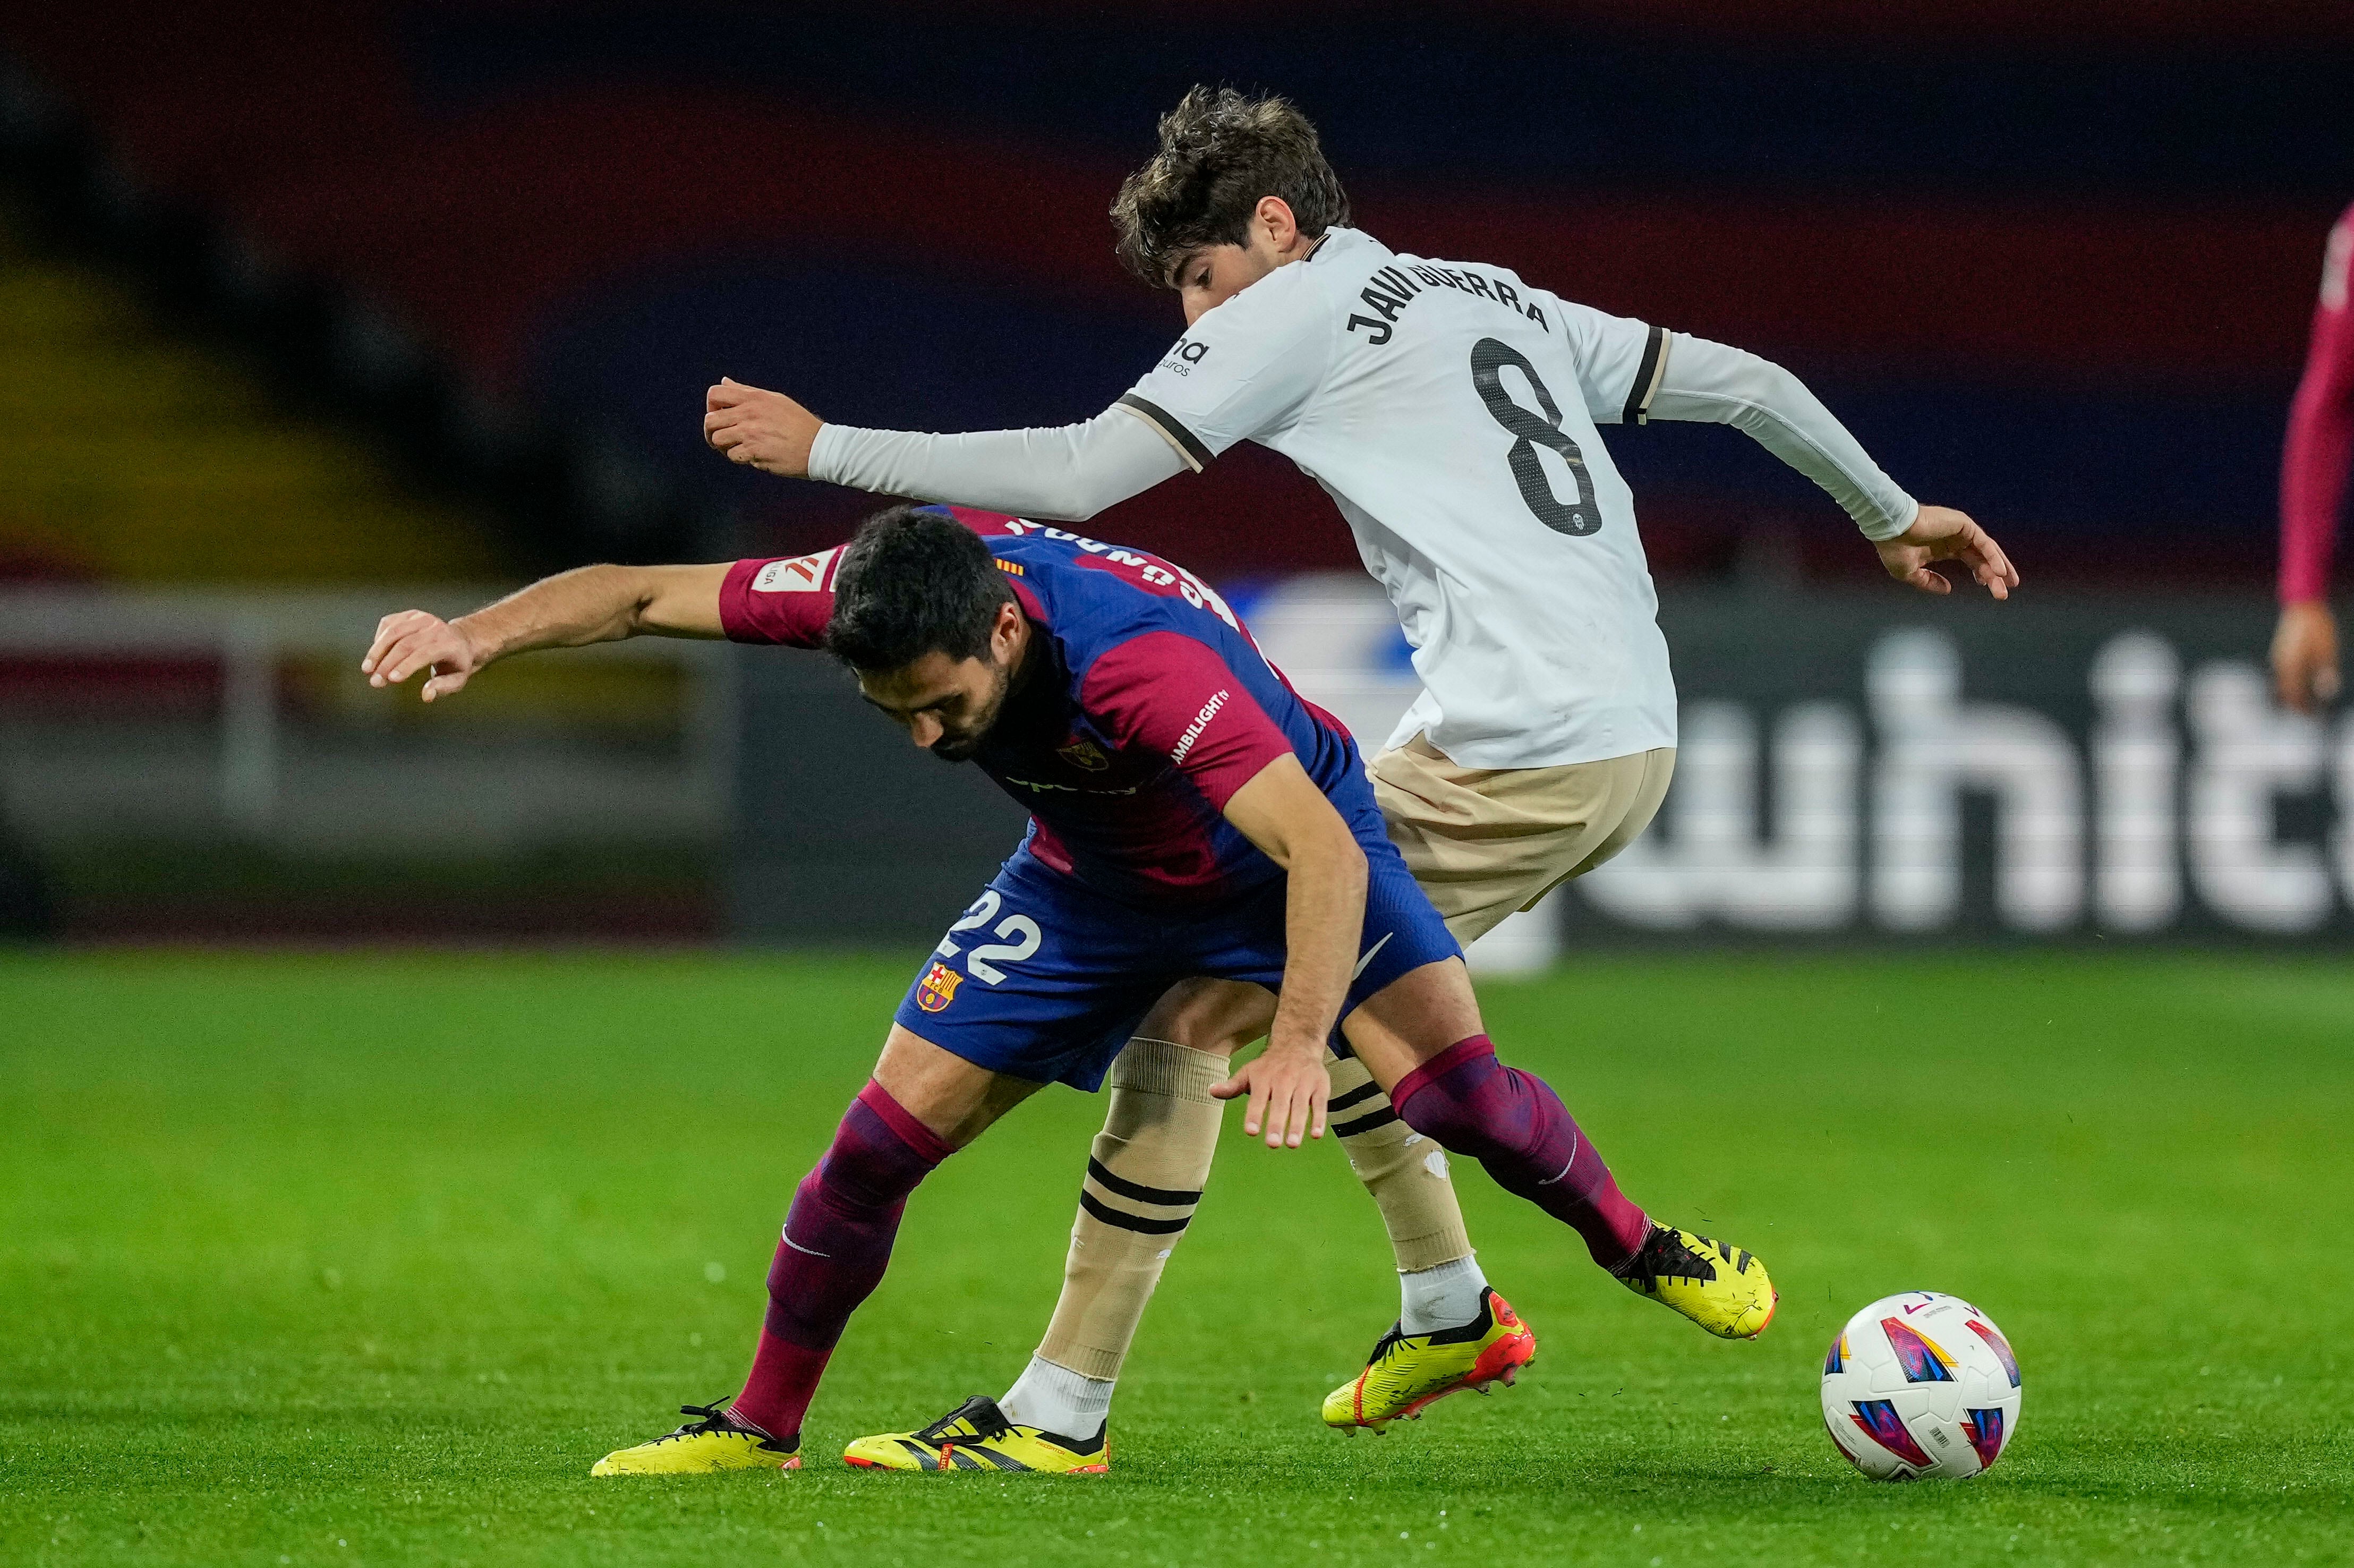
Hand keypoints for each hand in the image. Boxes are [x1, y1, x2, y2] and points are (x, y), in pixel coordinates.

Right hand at [362, 610, 484, 701]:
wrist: (462, 639)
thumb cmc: (457, 663)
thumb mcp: (458, 679)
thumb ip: (443, 687)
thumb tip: (426, 695)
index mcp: (449, 644)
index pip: (424, 653)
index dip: (406, 666)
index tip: (390, 679)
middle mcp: (436, 627)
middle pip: (406, 644)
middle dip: (387, 663)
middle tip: (375, 681)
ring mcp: (422, 618)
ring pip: (393, 632)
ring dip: (377, 651)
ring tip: (367, 669)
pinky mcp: (411, 614)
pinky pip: (389, 623)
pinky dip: (379, 639)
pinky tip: (376, 654)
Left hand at [703, 378, 821, 476]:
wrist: (818, 446)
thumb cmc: (798, 423)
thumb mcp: (774, 399)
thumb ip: (747, 391)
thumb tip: (724, 382)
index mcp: (754, 398)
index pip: (715, 394)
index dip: (711, 406)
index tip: (721, 415)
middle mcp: (749, 413)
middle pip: (710, 420)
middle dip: (712, 431)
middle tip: (724, 438)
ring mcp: (750, 433)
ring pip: (718, 440)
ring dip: (725, 446)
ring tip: (739, 447)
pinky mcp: (754, 452)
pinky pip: (732, 456)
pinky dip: (740, 458)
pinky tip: (753, 455)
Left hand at [1211, 1040, 1330, 1148]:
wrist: (1298, 1044)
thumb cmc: (1270, 1065)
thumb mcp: (1248, 1072)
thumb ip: (1232, 1086)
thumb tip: (1211, 1090)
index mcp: (1263, 1078)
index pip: (1257, 1099)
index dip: (1254, 1115)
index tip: (1251, 1131)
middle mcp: (1283, 1080)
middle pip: (1280, 1104)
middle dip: (1276, 1124)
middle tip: (1272, 1143)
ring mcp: (1303, 1082)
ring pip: (1300, 1105)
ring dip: (1297, 1125)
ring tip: (1292, 1144)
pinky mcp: (1320, 1086)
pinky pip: (1320, 1103)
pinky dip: (1319, 1118)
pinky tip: (1316, 1134)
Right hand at [1874, 505, 2018, 599]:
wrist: (1890, 528)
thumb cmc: (1894, 548)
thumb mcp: (1910, 573)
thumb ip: (1929, 582)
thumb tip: (1948, 589)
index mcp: (1943, 548)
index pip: (1970, 560)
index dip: (1981, 574)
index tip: (1988, 587)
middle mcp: (1955, 539)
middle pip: (1981, 558)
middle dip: (1994, 576)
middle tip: (2003, 594)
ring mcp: (1961, 531)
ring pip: (1986, 550)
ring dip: (1999, 567)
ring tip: (2009, 583)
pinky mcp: (1964, 525)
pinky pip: (1984, 543)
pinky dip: (1993, 556)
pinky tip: (1998, 571)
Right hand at [2271, 600, 2340, 711]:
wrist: (2303, 605)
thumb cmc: (2319, 627)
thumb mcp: (2328, 649)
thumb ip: (2326, 671)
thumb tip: (2328, 692)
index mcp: (2292, 665)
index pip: (2294, 694)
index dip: (2303, 708)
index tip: (2312, 718)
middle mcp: (2281, 664)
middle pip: (2285, 691)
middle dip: (2296, 704)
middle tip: (2307, 714)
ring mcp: (2279, 657)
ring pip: (2281, 683)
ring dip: (2291, 694)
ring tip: (2302, 701)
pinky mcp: (2280, 651)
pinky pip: (2282, 673)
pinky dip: (2289, 682)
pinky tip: (2296, 682)